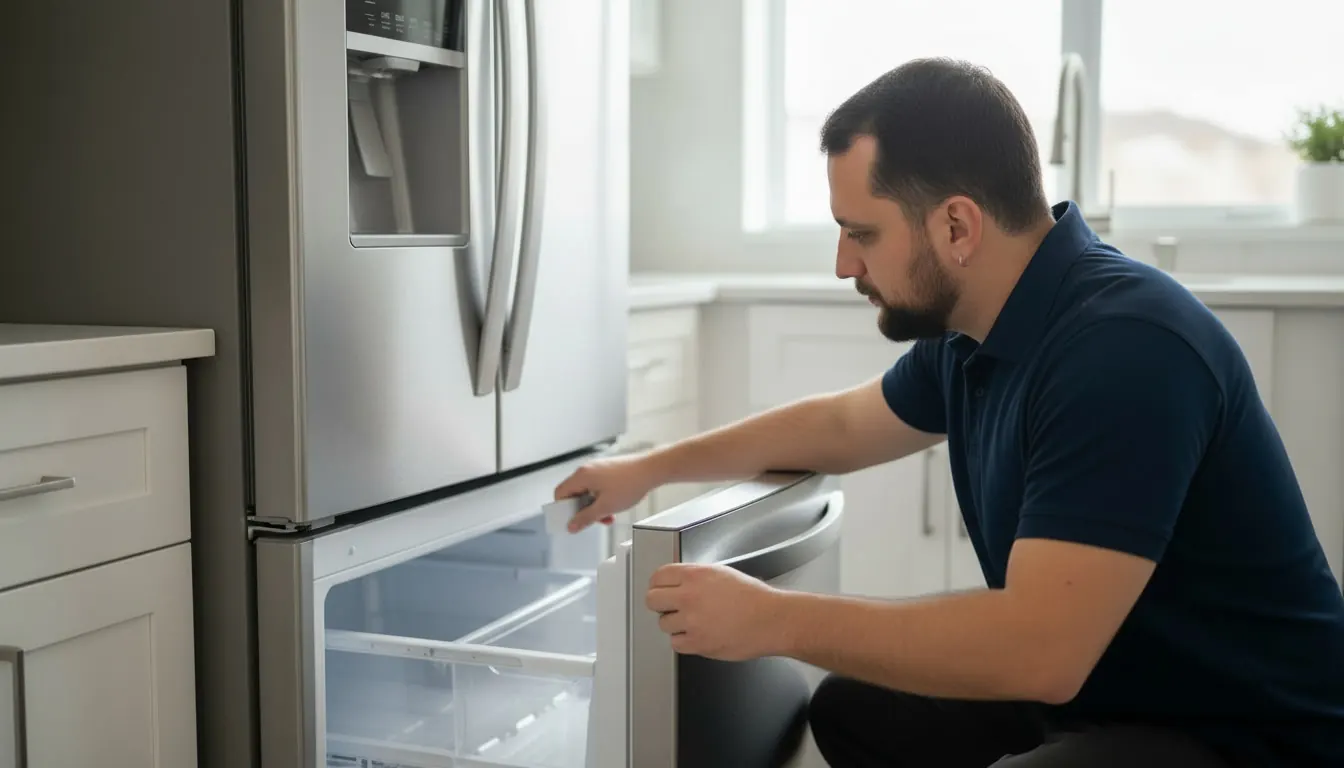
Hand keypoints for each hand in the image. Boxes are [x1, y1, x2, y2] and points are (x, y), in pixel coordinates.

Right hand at [553, 452, 662, 531]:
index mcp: (581, 476)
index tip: (572, 520)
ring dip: (595, 506)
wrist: (651, 470)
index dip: (563, 510)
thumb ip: (586, 518)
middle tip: (594, 520)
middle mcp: (587, 469)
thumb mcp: (605, 507)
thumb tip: (572, 525)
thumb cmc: (631, 483)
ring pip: (587, 492)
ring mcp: (598, 468)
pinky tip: (614, 506)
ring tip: (608, 515)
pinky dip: (602, 499)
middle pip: (574, 494)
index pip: (560, 493)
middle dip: (584, 510)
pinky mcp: (607, 470)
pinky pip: (597, 487)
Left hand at [644, 563, 789, 660]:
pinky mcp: (698, 643)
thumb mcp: (721, 574)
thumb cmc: (753, 598)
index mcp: (695, 575)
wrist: (771, 619)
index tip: (660, 589)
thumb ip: (696, 577)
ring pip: (663, 624)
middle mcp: (690, 596)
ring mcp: (692, 621)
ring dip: (674, 624)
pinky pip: (676, 644)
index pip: (658, 577)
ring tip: (692, 622)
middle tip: (670, 607)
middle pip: (652, 600)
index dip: (658, 584)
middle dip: (660, 604)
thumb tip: (678, 583)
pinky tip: (697, 635)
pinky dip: (684, 641)